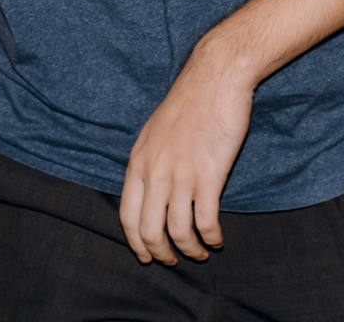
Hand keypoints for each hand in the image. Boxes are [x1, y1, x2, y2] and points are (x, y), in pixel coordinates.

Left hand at [119, 44, 253, 265]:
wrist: (214, 80)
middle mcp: (155, 173)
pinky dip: (211, 237)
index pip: (127, 216)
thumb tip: (149, 190)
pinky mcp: (209, 176)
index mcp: (138, 162)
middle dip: (161, 254)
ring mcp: (182, 175)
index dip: (136, 242)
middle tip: (173, 262)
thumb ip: (148, 162)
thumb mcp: (153, 132)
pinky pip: (206, 222)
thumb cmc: (188, 103)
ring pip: (178, 232)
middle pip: (149, 230)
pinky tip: (217, 239)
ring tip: (200, 253)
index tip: (147, 256)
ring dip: (190, 251)